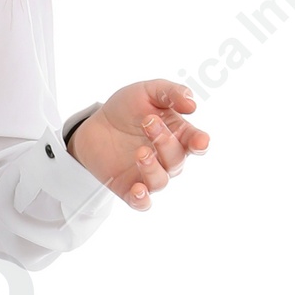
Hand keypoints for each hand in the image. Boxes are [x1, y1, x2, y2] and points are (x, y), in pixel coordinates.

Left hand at [66, 81, 208, 208]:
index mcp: (178, 135)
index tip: (200, 141)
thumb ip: (171, 93)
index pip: (195, 142)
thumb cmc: (127, 108)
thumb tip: (192, 104)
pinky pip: (142, 203)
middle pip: (176, 160)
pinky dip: (142, 200)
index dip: (200, 143)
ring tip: (141, 152)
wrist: (94, 124)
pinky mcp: (129, 188)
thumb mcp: (147, 91)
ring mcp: (149, 175)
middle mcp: (167, 158)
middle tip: (148, 123)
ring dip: (152, 168)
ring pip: (161, 182)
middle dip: (165, 142)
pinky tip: (138, 190)